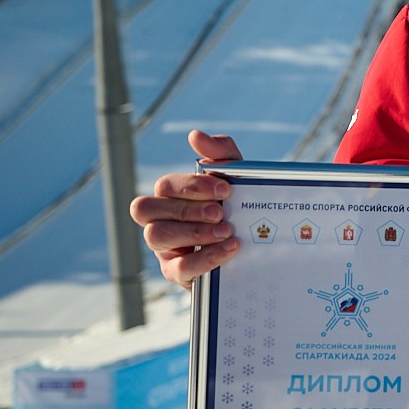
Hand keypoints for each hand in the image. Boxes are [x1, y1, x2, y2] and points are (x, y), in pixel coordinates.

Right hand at [128, 129, 243, 288]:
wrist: (262, 247)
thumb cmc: (239, 207)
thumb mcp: (238, 178)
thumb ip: (221, 154)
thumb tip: (195, 135)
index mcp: (170, 197)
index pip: (164, 186)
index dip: (191, 186)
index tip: (225, 189)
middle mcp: (160, 220)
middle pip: (147, 209)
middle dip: (186, 208)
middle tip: (221, 212)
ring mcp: (165, 249)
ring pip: (155, 236)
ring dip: (193, 232)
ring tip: (227, 231)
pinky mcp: (177, 274)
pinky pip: (178, 267)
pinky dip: (206, 257)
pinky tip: (231, 249)